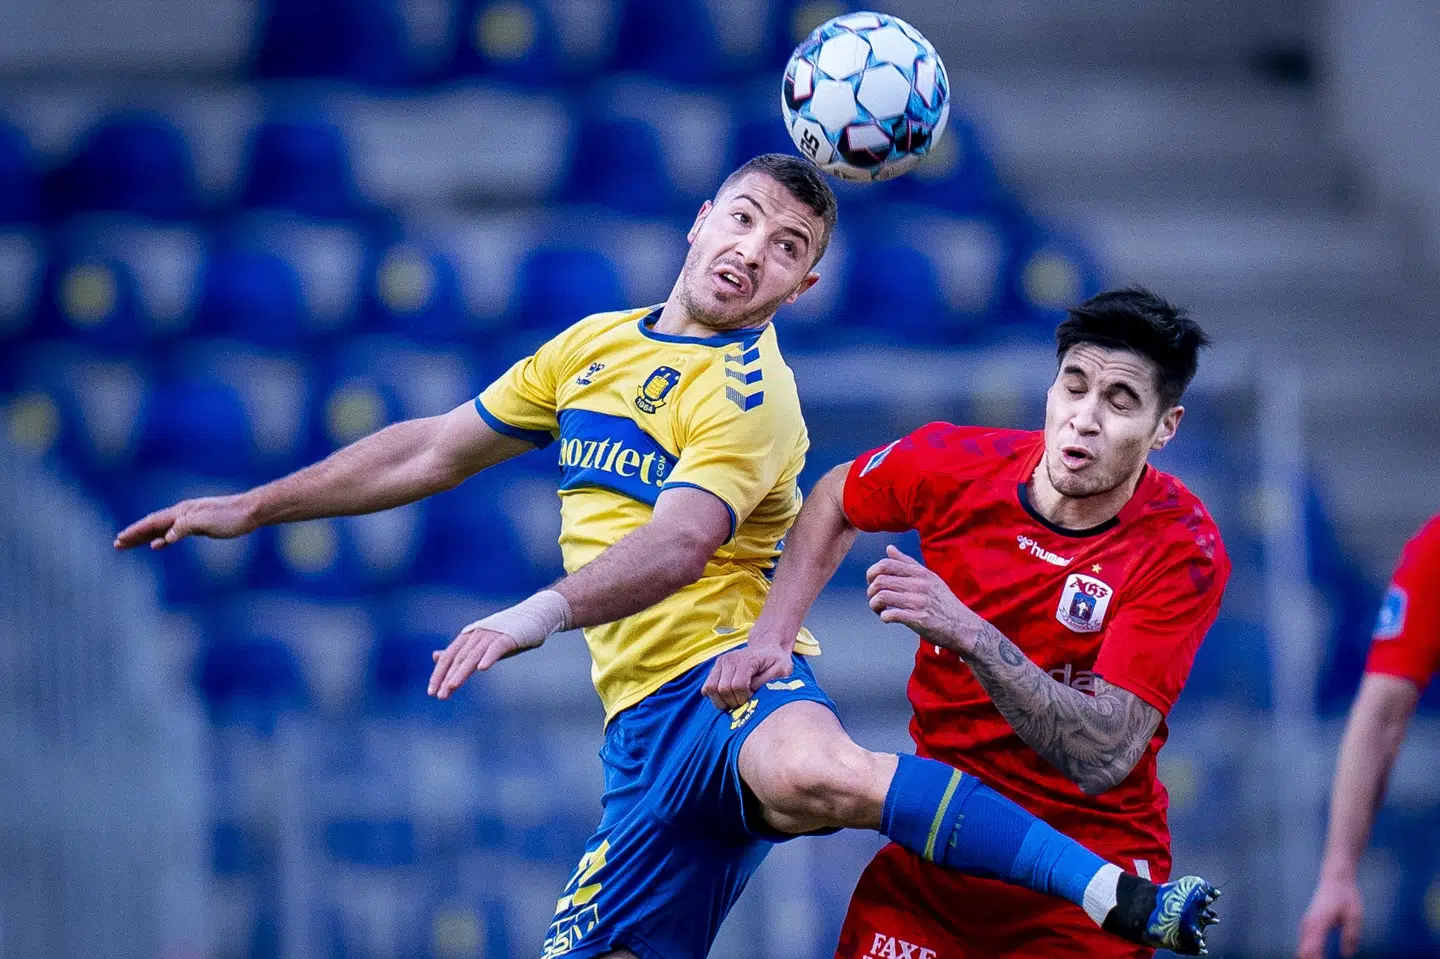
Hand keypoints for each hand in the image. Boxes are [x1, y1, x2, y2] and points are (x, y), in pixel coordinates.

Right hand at [113, 494, 255, 549]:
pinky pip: (175, 533)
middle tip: (117, 544)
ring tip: (130, 544)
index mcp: (182, 511)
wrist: (251, 511)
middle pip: (153, 525)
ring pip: (162, 529)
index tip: (119, 539)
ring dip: (146, 537)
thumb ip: (183, 528)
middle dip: (135, 535)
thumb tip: (165, 537)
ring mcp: (191, 519)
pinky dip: (163, 539)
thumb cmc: (230, 516)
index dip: (135, 532)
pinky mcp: (200, 525)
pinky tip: (158, 545)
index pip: (153, 522)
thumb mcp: (205, 522)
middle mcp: (183, 513)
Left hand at [427, 619, 537, 699]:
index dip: (439, 673)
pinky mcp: (507, 637)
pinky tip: (482, 668)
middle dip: (447, 678)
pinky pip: (495, 648)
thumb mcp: (480, 644)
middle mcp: (476, 635)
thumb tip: (436, 657)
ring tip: (452, 686)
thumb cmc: (506, 634)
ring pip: (473, 655)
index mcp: (468, 637)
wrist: (534, 616)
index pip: (449, 657)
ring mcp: (491, 635)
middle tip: (439, 695)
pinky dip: (488, 657)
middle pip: (458, 658)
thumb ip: (460, 653)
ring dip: (461, 672)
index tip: (431, 691)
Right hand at [702, 644, 792, 710]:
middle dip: (734, 702)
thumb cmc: (777, 662)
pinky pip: (706, 688)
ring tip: (736, 700)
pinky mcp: (715, 668)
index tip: (753, 697)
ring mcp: (720, 663)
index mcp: (746, 660)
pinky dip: (715, 697)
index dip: (745, 698)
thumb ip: (767, 682)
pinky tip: (729, 696)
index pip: (737, 686)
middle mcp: (729, 659)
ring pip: (710, 689)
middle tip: (745, 701)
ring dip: (722, 701)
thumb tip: (751, 693)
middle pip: (722, 689)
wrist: (766, 649)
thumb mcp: (781, 671)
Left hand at [866, 545, 981, 652]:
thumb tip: (889, 548)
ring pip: (882, 597)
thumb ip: (908, 562)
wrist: (962, 626)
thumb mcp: (929, 577)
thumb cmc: (944, 602)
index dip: (872, 572)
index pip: (886, 564)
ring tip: (879, 609)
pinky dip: (884, 617)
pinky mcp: (918, 619)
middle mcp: (918, 585)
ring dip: (874, 604)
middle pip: (880, 580)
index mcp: (920, 573)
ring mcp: (918, 602)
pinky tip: (888, 618)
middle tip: (874, 598)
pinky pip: (890, 615)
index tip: (872, 582)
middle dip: (871, 590)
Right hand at [1297, 874, 1362, 957]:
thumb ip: (1350, 937)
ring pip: (1302, 948)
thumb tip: (1347, 955)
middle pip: (1303, 952)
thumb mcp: (1354, 917)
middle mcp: (1308, 925)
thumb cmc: (1345, 896)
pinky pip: (1305, 943)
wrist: (1335, 878)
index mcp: (1318, 924)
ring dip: (1310, 958)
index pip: (1312, 951)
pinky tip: (1319, 958)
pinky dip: (1309, 953)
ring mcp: (1307, 924)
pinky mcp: (1309, 923)